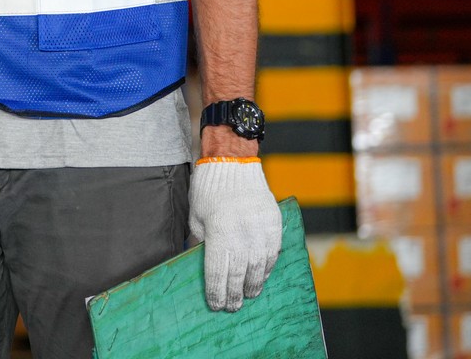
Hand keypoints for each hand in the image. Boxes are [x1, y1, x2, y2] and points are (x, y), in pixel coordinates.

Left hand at [191, 159, 280, 310]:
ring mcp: (261, 231)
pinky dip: (267, 268)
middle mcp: (242, 235)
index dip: (217, 291)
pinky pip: (273, 254)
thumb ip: (201, 242)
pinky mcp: (274, 226)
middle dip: (235, 294)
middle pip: (239, 274)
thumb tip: (201, 265)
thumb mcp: (196, 216)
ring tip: (248, 295)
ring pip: (259, 268)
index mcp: (219, 233)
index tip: (216, 305)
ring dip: (253, 284)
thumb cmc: (209, 189)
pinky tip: (261, 275)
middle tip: (232, 307)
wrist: (233, 163)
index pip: (218, 272)